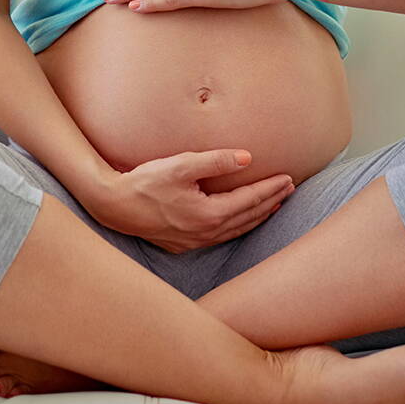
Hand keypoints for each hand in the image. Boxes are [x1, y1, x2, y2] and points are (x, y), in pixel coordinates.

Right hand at [89, 149, 295, 253]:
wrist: (114, 206)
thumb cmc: (146, 182)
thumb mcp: (181, 165)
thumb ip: (216, 161)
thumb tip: (248, 158)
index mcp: (209, 215)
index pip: (250, 200)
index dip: (271, 188)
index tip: (288, 178)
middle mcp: (206, 233)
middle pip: (248, 217)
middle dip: (271, 202)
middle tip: (290, 188)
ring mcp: (195, 242)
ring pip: (237, 230)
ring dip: (258, 216)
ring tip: (274, 205)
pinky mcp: (184, 244)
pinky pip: (222, 236)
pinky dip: (238, 226)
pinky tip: (240, 220)